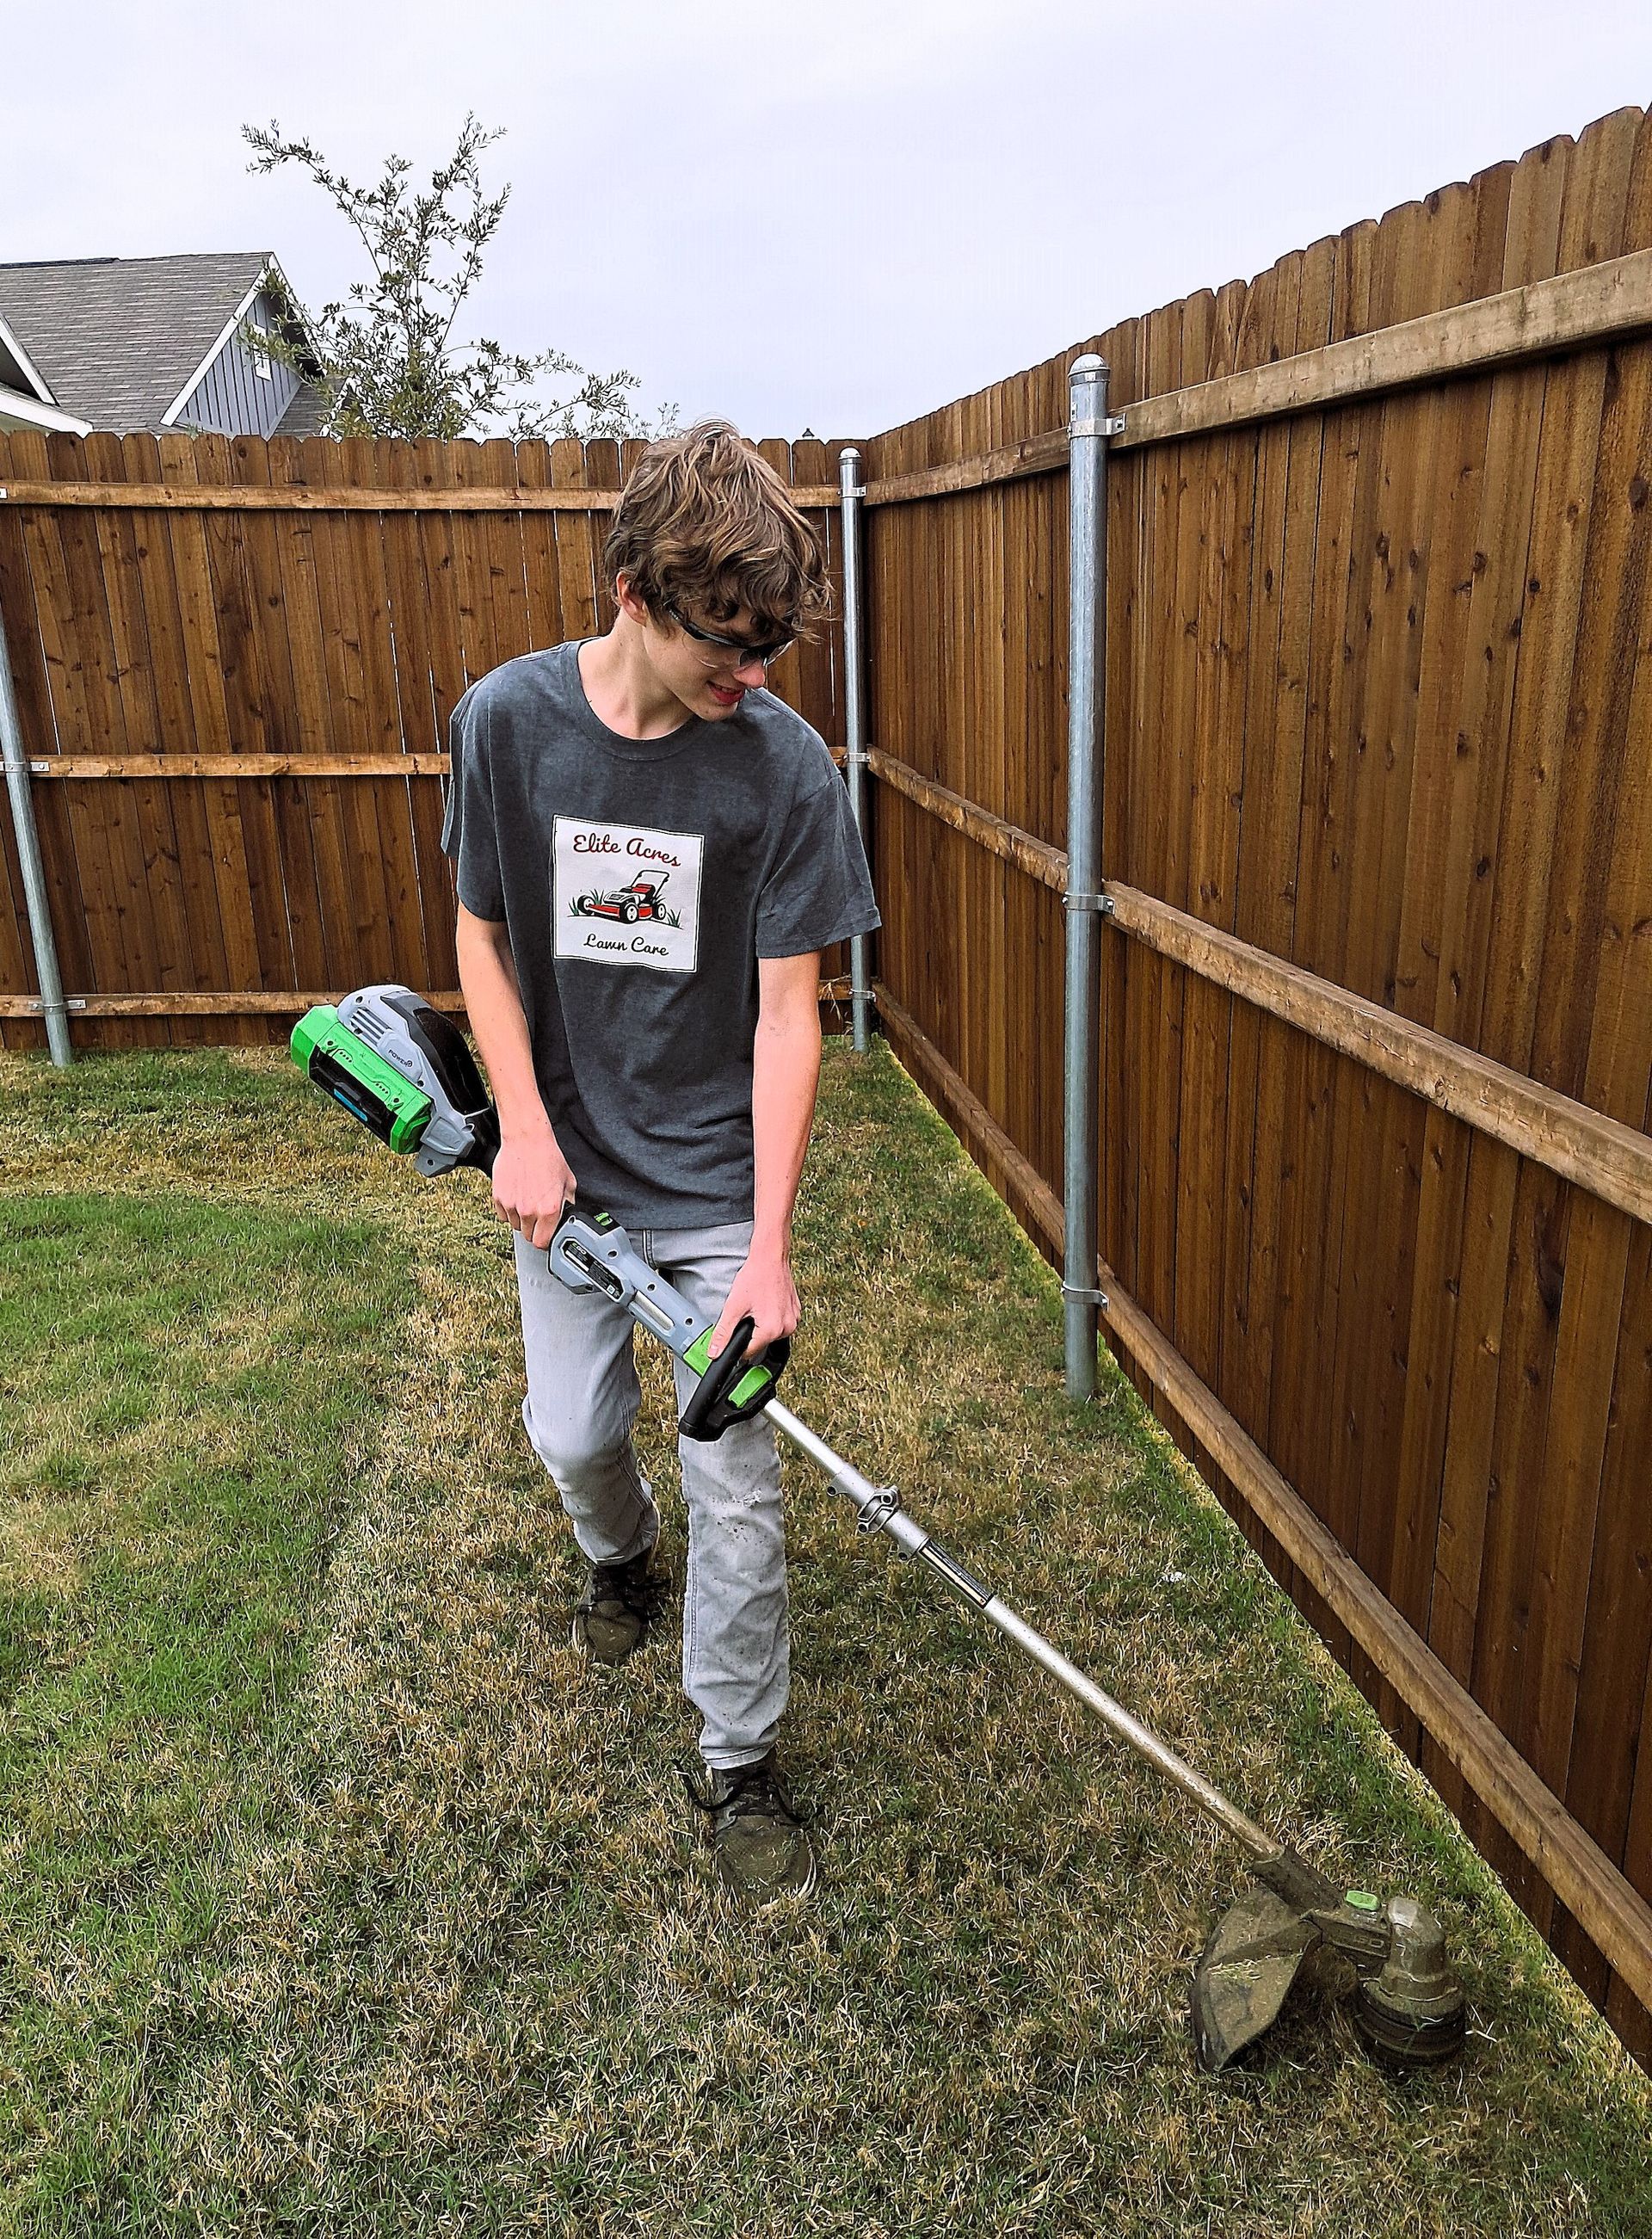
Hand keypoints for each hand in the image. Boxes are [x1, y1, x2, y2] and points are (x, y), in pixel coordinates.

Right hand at [491, 1120, 576, 1247]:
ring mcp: (512, 1206)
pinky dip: (509, 1210)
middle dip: (534, 1229)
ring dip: (521, 1219)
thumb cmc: (547, 1157)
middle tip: (539, 1214)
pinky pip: (503, 1215)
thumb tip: (567, 1213)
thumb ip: (567, 1202)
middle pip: (528, 1236)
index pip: (542, 1242)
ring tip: (527, 1201)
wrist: (527, 1140)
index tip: (546, 1235)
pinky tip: (517, 1196)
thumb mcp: (568, 1181)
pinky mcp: (499, 1198)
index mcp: (549, 1210)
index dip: (545, 1240)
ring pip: (515, 1226)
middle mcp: (529, 1211)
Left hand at [708, 1243, 798, 1360]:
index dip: (737, 1345)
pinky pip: (780, 1323)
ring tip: (757, 1306)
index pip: (749, 1352)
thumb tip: (714, 1352)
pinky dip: (772, 1317)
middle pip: (761, 1343)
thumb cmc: (755, 1277)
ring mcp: (794, 1320)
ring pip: (771, 1334)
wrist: (771, 1257)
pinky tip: (766, 1303)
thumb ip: (723, 1333)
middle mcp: (786, 1328)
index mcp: (771, 1329)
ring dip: (762, 1325)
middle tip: (747, 1312)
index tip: (735, 1331)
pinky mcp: (796, 1312)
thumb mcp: (733, 1307)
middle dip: (751, 1332)